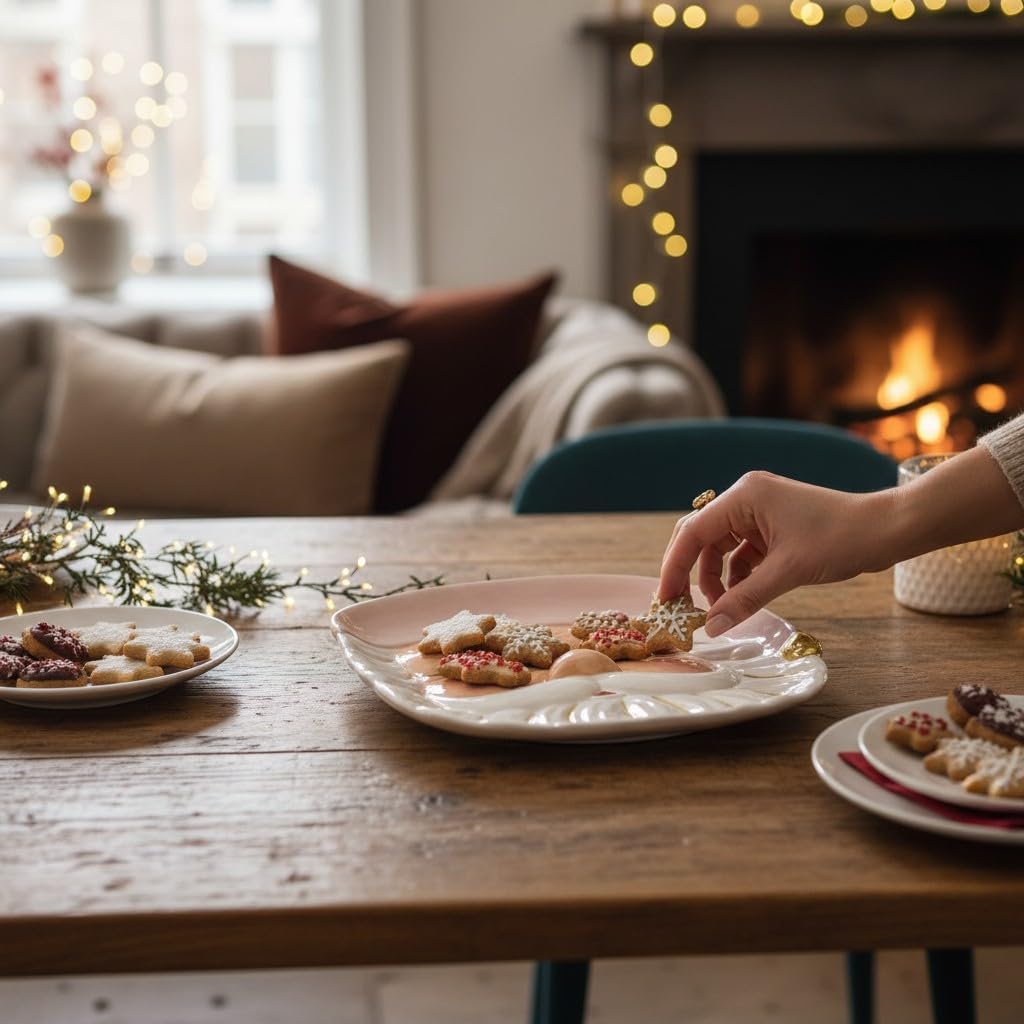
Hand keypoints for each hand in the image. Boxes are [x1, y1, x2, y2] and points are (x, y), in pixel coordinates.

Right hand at [658, 472, 896, 636]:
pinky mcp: (772, 527)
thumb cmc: (841, 539)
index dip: (674, 567)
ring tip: (722, 609)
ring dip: (717, 579)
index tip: (666, 599)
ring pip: (720, 548)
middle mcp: (746, 498)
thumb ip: (745, 599)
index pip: (693, 531)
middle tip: (681, 607)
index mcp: (744, 496)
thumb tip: (710, 627)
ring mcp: (759, 512)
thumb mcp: (787, 572)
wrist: (886, 530)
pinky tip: (743, 598)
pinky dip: (738, 576)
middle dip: (690, 572)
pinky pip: (741, 553)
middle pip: (700, 537)